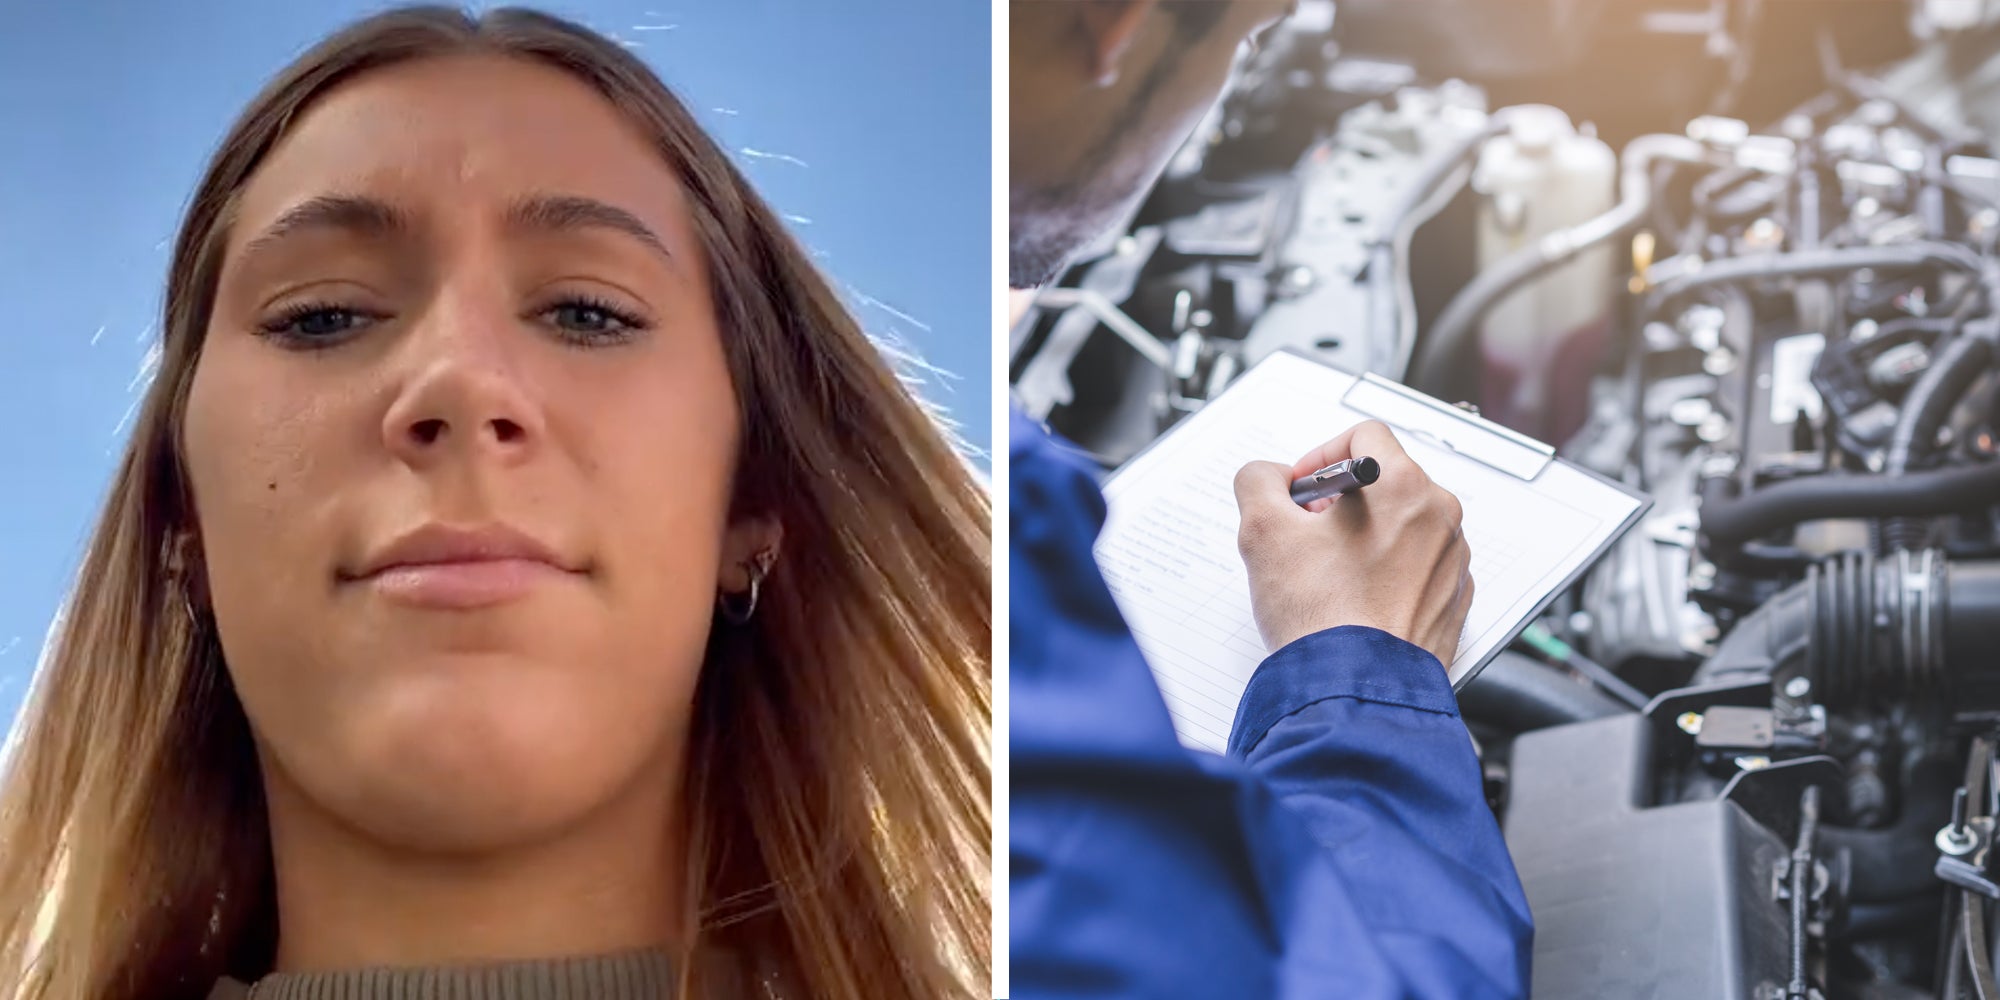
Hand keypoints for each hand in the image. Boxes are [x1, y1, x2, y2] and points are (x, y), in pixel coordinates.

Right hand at [1232, 420, 1473, 665]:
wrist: (1355, 689)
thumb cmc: (1322, 616)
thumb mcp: (1262, 531)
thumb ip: (1258, 481)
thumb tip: (1267, 477)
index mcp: (1403, 485)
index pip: (1363, 434)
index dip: (1320, 456)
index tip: (1301, 490)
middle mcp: (1439, 516)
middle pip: (1384, 480)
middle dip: (1340, 501)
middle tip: (1306, 534)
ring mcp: (1452, 559)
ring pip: (1402, 524)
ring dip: (1364, 536)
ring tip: (1329, 574)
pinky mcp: (1453, 598)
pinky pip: (1418, 565)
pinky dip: (1388, 572)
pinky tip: (1355, 599)